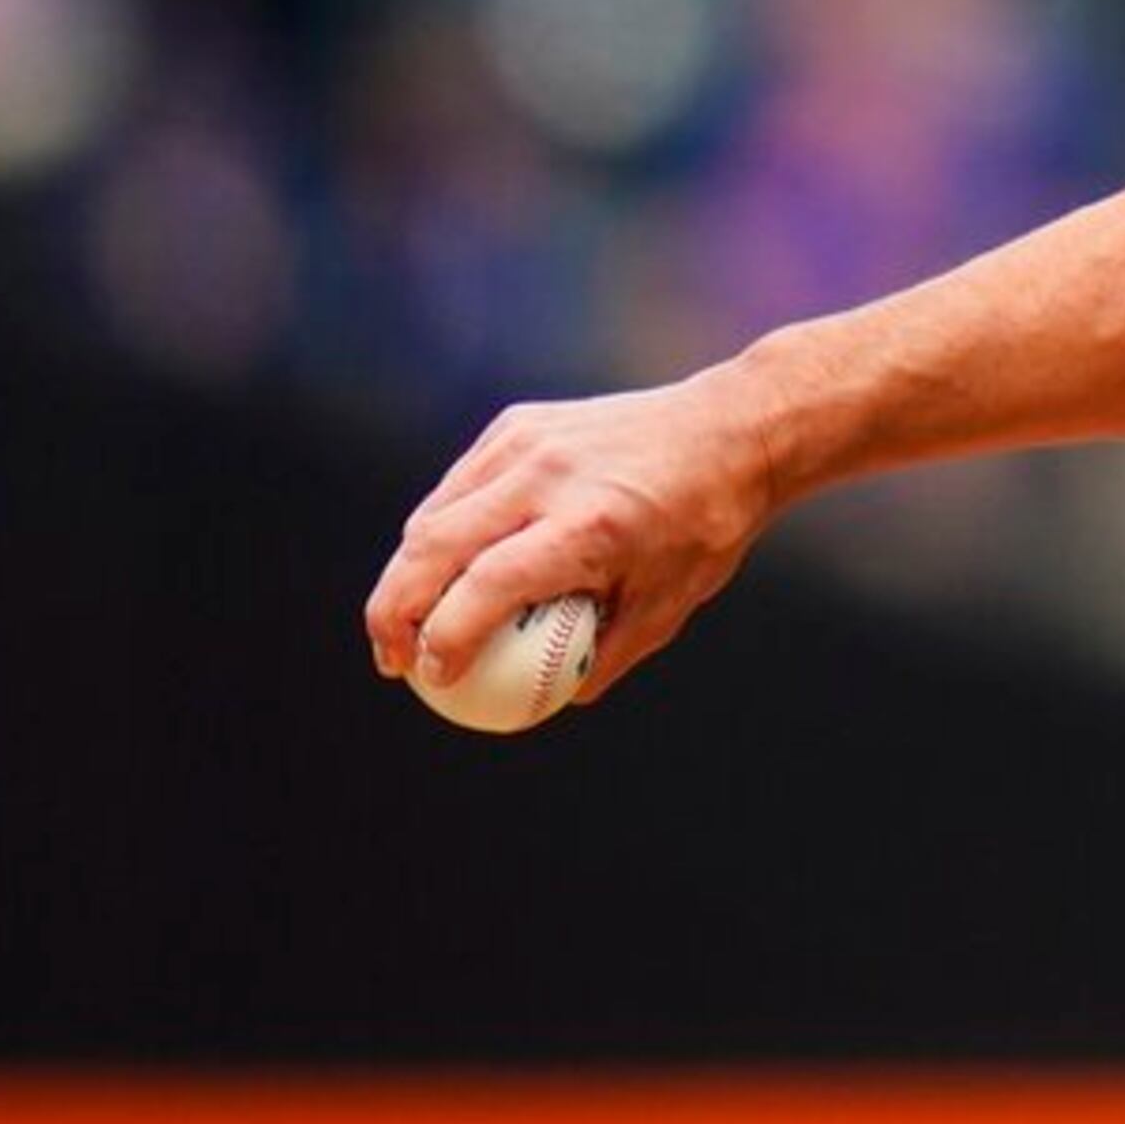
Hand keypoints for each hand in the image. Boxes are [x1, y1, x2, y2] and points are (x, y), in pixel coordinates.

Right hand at [363, 358, 788, 704]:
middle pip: (432, 547)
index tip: (433, 677)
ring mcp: (527, 441)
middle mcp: (547, 477)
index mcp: (587, 526)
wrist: (732, 429)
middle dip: (392, 613)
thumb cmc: (707, 524)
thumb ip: (606, 655)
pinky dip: (439, 529)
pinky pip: (460, 485)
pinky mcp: (520, 423)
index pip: (484, 587)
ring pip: (434, 514)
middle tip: (392, 661)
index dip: (444, 638)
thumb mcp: (670, 604)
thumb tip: (551, 700)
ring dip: (405, 573)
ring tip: (406, 623)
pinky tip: (443, 568)